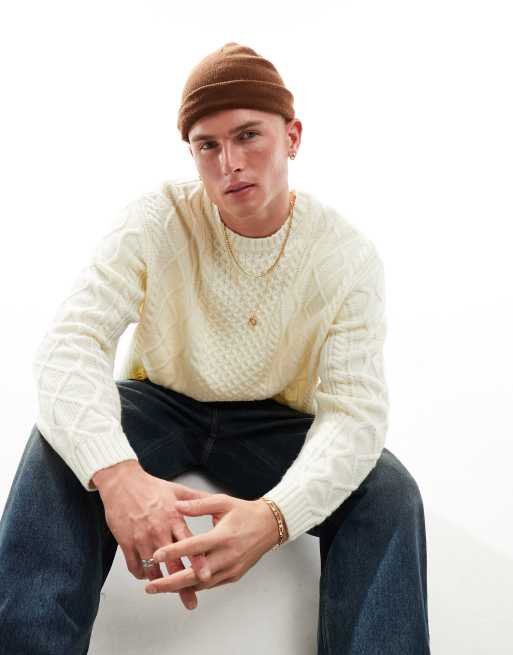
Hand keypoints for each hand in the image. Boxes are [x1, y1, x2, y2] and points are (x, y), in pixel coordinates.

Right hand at [95, 461, 213, 610]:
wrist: (122, 482)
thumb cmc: (150, 486)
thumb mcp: (177, 490)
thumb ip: (196, 499)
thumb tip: (214, 500)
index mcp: (174, 518)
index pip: (189, 544)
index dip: (198, 561)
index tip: (206, 576)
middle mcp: (159, 531)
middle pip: (173, 563)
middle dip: (183, 584)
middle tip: (191, 600)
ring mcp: (142, 538)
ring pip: (153, 568)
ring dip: (160, 582)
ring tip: (167, 591)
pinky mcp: (126, 542)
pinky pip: (134, 565)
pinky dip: (141, 573)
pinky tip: (146, 576)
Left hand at [144, 493, 280, 595]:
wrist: (270, 525)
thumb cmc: (245, 512)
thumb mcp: (222, 502)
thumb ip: (198, 504)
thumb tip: (176, 505)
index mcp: (223, 536)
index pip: (194, 547)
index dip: (174, 552)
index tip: (155, 555)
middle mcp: (227, 556)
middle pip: (195, 575)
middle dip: (170, 583)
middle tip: (151, 586)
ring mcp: (232, 568)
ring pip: (201, 584)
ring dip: (180, 587)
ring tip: (160, 587)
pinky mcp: (234, 576)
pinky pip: (211, 585)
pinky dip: (194, 586)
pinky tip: (180, 584)